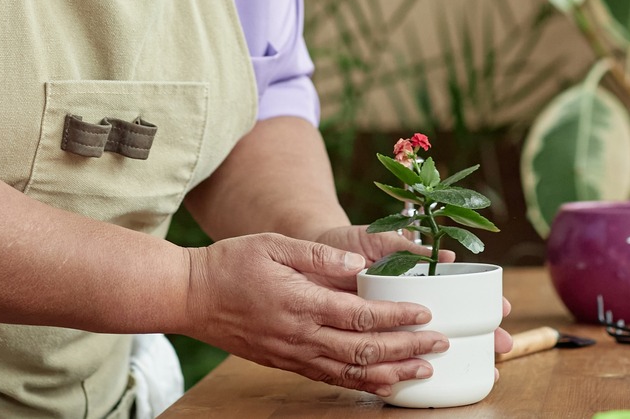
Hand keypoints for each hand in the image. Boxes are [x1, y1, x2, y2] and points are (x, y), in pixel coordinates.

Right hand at [180, 233, 445, 396]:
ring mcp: (293, 354)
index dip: (397, 318)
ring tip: (423, 371)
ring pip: (351, 372)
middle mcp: (300, 335)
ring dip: (391, 373)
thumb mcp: (275, 244)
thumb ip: (319, 256)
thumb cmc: (232, 263)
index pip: (361, 316)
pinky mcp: (287, 362)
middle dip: (406, 349)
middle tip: (439, 344)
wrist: (190, 296)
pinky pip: (330, 379)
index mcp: (301, 302)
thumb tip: (358, 264)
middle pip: (364, 351)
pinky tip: (383, 383)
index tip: (425, 314)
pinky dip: (361, 384)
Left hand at [312, 224, 514, 360]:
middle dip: (482, 335)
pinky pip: (391, 358)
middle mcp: (409, 303)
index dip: (483, 303)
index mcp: (417, 279)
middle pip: (454, 322)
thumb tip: (446, 256)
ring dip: (456, 356)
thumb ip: (409, 246)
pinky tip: (423, 380)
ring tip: (482, 368)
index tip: (503, 310)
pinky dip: (406, 369)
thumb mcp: (382, 239)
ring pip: (428, 344)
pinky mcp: (367, 336)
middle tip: (503, 346)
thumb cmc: (350, 242)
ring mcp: (390, 321)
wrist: (311, 252)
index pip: (459, 294)